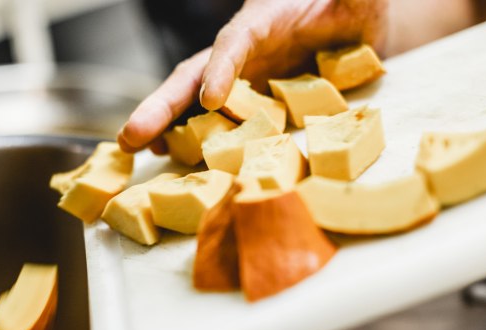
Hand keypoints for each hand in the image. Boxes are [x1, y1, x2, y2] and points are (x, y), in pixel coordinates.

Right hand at [118, 0, 388, 153]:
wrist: (355, 34)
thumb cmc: (354, 10)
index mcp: (264, 21)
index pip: (236, 41)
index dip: (221, 68)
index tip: (211, 100)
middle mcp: (242, 52)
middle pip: (194, 76)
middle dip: (161, 106)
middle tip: (130, 135)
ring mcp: (242, 81)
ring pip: (194, 104)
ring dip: (165, 127)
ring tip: (136, 150)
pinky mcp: (250, 105)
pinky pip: (217, 123)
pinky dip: (194, 139)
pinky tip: (173, 158)